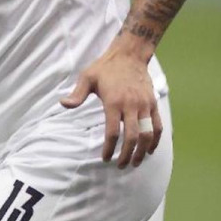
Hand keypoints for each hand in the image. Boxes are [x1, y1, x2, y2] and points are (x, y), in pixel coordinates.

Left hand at [61, 38, 161, 167]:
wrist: (129, 55)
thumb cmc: (105, 67)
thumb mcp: (87, 77)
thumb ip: (77, 94)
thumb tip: (63, 104)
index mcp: (114, 101)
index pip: (113, 131)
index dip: (109, 148)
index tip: (105, 158)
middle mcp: (131, 105)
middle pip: (132, 137)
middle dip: (127, 154)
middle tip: (121, 165)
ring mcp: (145, 105)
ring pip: (147, 134)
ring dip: (142, 151)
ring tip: (136, 162)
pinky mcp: (153, 104)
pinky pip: (157, 126)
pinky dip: (155, 140)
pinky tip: (149, 149)